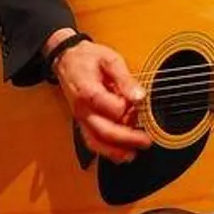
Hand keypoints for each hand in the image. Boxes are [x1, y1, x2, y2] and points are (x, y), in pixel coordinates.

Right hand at [51, 38, 151, 162]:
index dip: (125, 108)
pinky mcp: (83, 122)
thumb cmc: (90, 58)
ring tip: (134, 154)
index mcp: (87, 91)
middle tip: (146, 140)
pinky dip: (107, 150)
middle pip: (102, 130)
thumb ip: (125, 79)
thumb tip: (139, 96)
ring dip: (115, 151)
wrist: (67, 60)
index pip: (108, 106)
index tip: (139, 102)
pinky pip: (92, 140)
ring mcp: (81, 118)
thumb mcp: (110, 59)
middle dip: (126, 138)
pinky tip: (122, 154)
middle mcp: (81, 109)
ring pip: (95, 141)